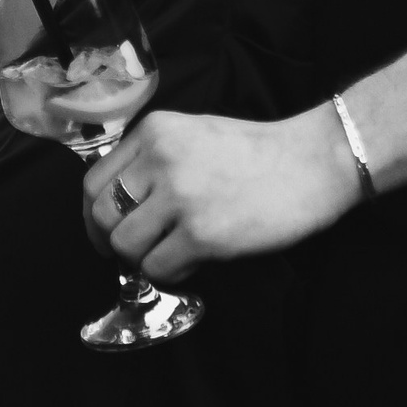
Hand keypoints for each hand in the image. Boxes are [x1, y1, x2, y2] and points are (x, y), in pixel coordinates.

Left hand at [82, 104, 359, 280]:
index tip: (107, 232)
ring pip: (125, 245)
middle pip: (102, 215)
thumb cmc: (257, 152)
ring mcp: (181, 197)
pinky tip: (192, 262)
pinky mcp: (202, 234)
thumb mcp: (194, 134)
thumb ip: (153, 158)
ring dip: (142, 259)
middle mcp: (160, 159)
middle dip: (113, 241)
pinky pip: (157, 268)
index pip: (93, 182)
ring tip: (170, 254)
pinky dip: (169, 274)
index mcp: (154, 132)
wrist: (313, 162)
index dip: (95, 216)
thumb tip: (119, 204)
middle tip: (136, 251)